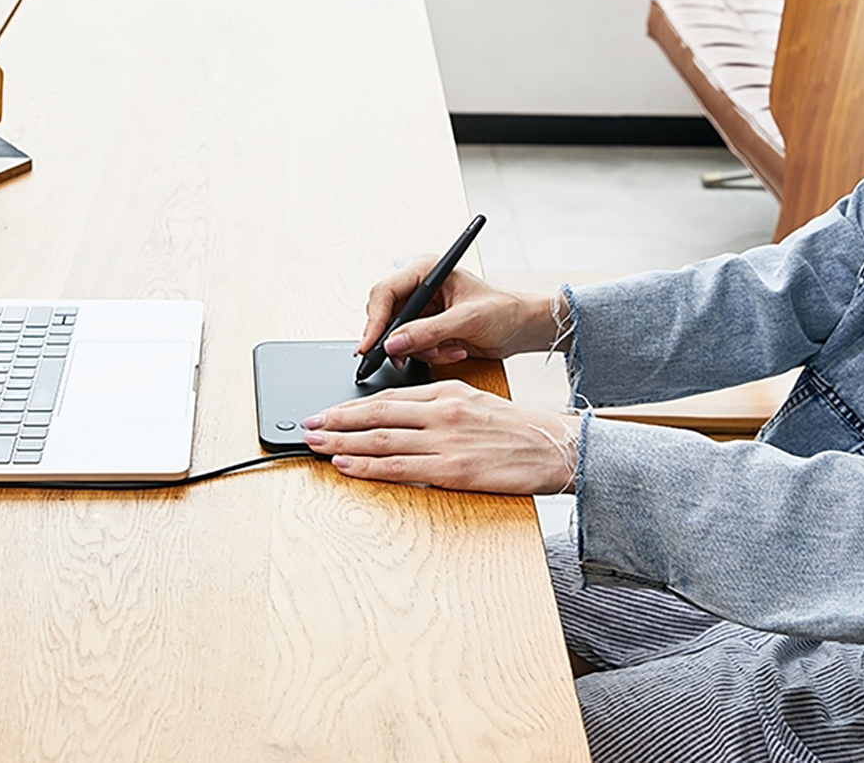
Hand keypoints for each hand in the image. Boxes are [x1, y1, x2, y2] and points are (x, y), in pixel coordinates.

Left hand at [304, 380, 581, 493]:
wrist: (556, 448)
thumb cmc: (520, 430)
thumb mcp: (477, 402)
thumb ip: (439, 405)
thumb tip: (401, 416)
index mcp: (448, 392)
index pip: (388, 397)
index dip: (352, 406)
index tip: (328, 411)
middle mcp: (442, 412)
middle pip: (376, 415)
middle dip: (337, 421)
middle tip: (308, 426)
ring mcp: (447, 441)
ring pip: (381, 441)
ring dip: (343, 444)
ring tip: (316, 445)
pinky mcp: (454, 471)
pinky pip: (401, 469)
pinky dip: (368, 467)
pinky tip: (347, 466)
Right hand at [357, 261, 557, 367]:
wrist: (522, 329)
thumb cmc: (503, 312)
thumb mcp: (466, 320)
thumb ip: (428, 332)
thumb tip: (394, 344)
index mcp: (428, 270)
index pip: (386, 291)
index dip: (375, 320)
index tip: (372, 345)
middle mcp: (420, 288)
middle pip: (385, 316)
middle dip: (399, 340)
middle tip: (404, 358)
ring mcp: (423, 311)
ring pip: (398, 337)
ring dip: (422, 350)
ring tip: (451, 348)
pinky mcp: (427, 330)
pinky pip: (413, 348)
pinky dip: (431, 355)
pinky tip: (456, 349)